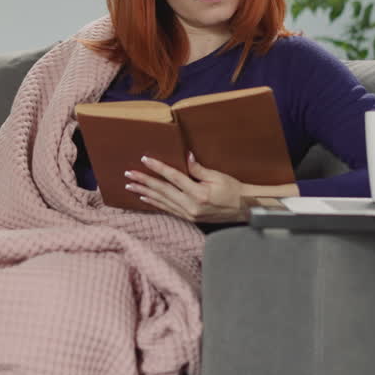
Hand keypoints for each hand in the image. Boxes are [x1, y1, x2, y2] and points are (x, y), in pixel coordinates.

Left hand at [122, 152, 246, 222]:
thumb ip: (199, 169)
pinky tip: (145, 198)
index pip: (173, 178)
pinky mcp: (189, 218)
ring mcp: (189, 214)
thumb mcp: (218, 176)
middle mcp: (191, 206)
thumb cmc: (234, 190)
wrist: (244, 209)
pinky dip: (155, 203)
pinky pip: (168, 209)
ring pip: (162, 201)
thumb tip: (186, 157)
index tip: (145, 160)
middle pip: (162, 191)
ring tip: (130, 186)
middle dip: (144, 181)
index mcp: (199, 193)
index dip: (158, 168)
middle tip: (129, 174)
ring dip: (145, 193)